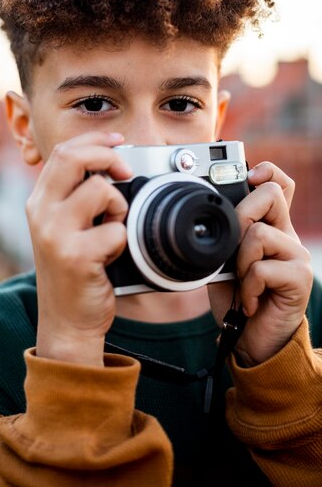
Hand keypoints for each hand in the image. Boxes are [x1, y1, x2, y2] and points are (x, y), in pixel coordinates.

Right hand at [26, 132, 131, 365]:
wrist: (66, 319)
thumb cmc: (72, 271)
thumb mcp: (63, 227)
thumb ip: (75, 196)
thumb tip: (111, 165)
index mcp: (39, 202)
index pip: (63, 151)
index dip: (94, 139)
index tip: (117, 140)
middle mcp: (41, 213)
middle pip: (74, 157)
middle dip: (108, 156)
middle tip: (125, 171)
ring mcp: (55, 234)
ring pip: (100, 190)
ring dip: (119, 206)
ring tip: (112, 227)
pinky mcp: (75, 256)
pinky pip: (116, 230)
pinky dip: (122, 241)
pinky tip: (110, 255)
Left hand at [208, 162, 312, 365]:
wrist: (254, 341)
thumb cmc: (238, 299)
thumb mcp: (224, 262)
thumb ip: (225, 239)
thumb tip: (211, 218)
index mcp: (271, 227)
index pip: (280, 185)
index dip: (267, 171)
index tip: (249, 174)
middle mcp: (287, 235)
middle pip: (272, 195)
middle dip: (241, 217)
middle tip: (234, 250)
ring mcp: (296, 255)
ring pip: (259, 233)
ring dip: (239, 262)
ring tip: (242, 283)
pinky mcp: (300, 277)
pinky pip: (261, 268)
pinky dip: (246, 288)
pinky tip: (248, 301)